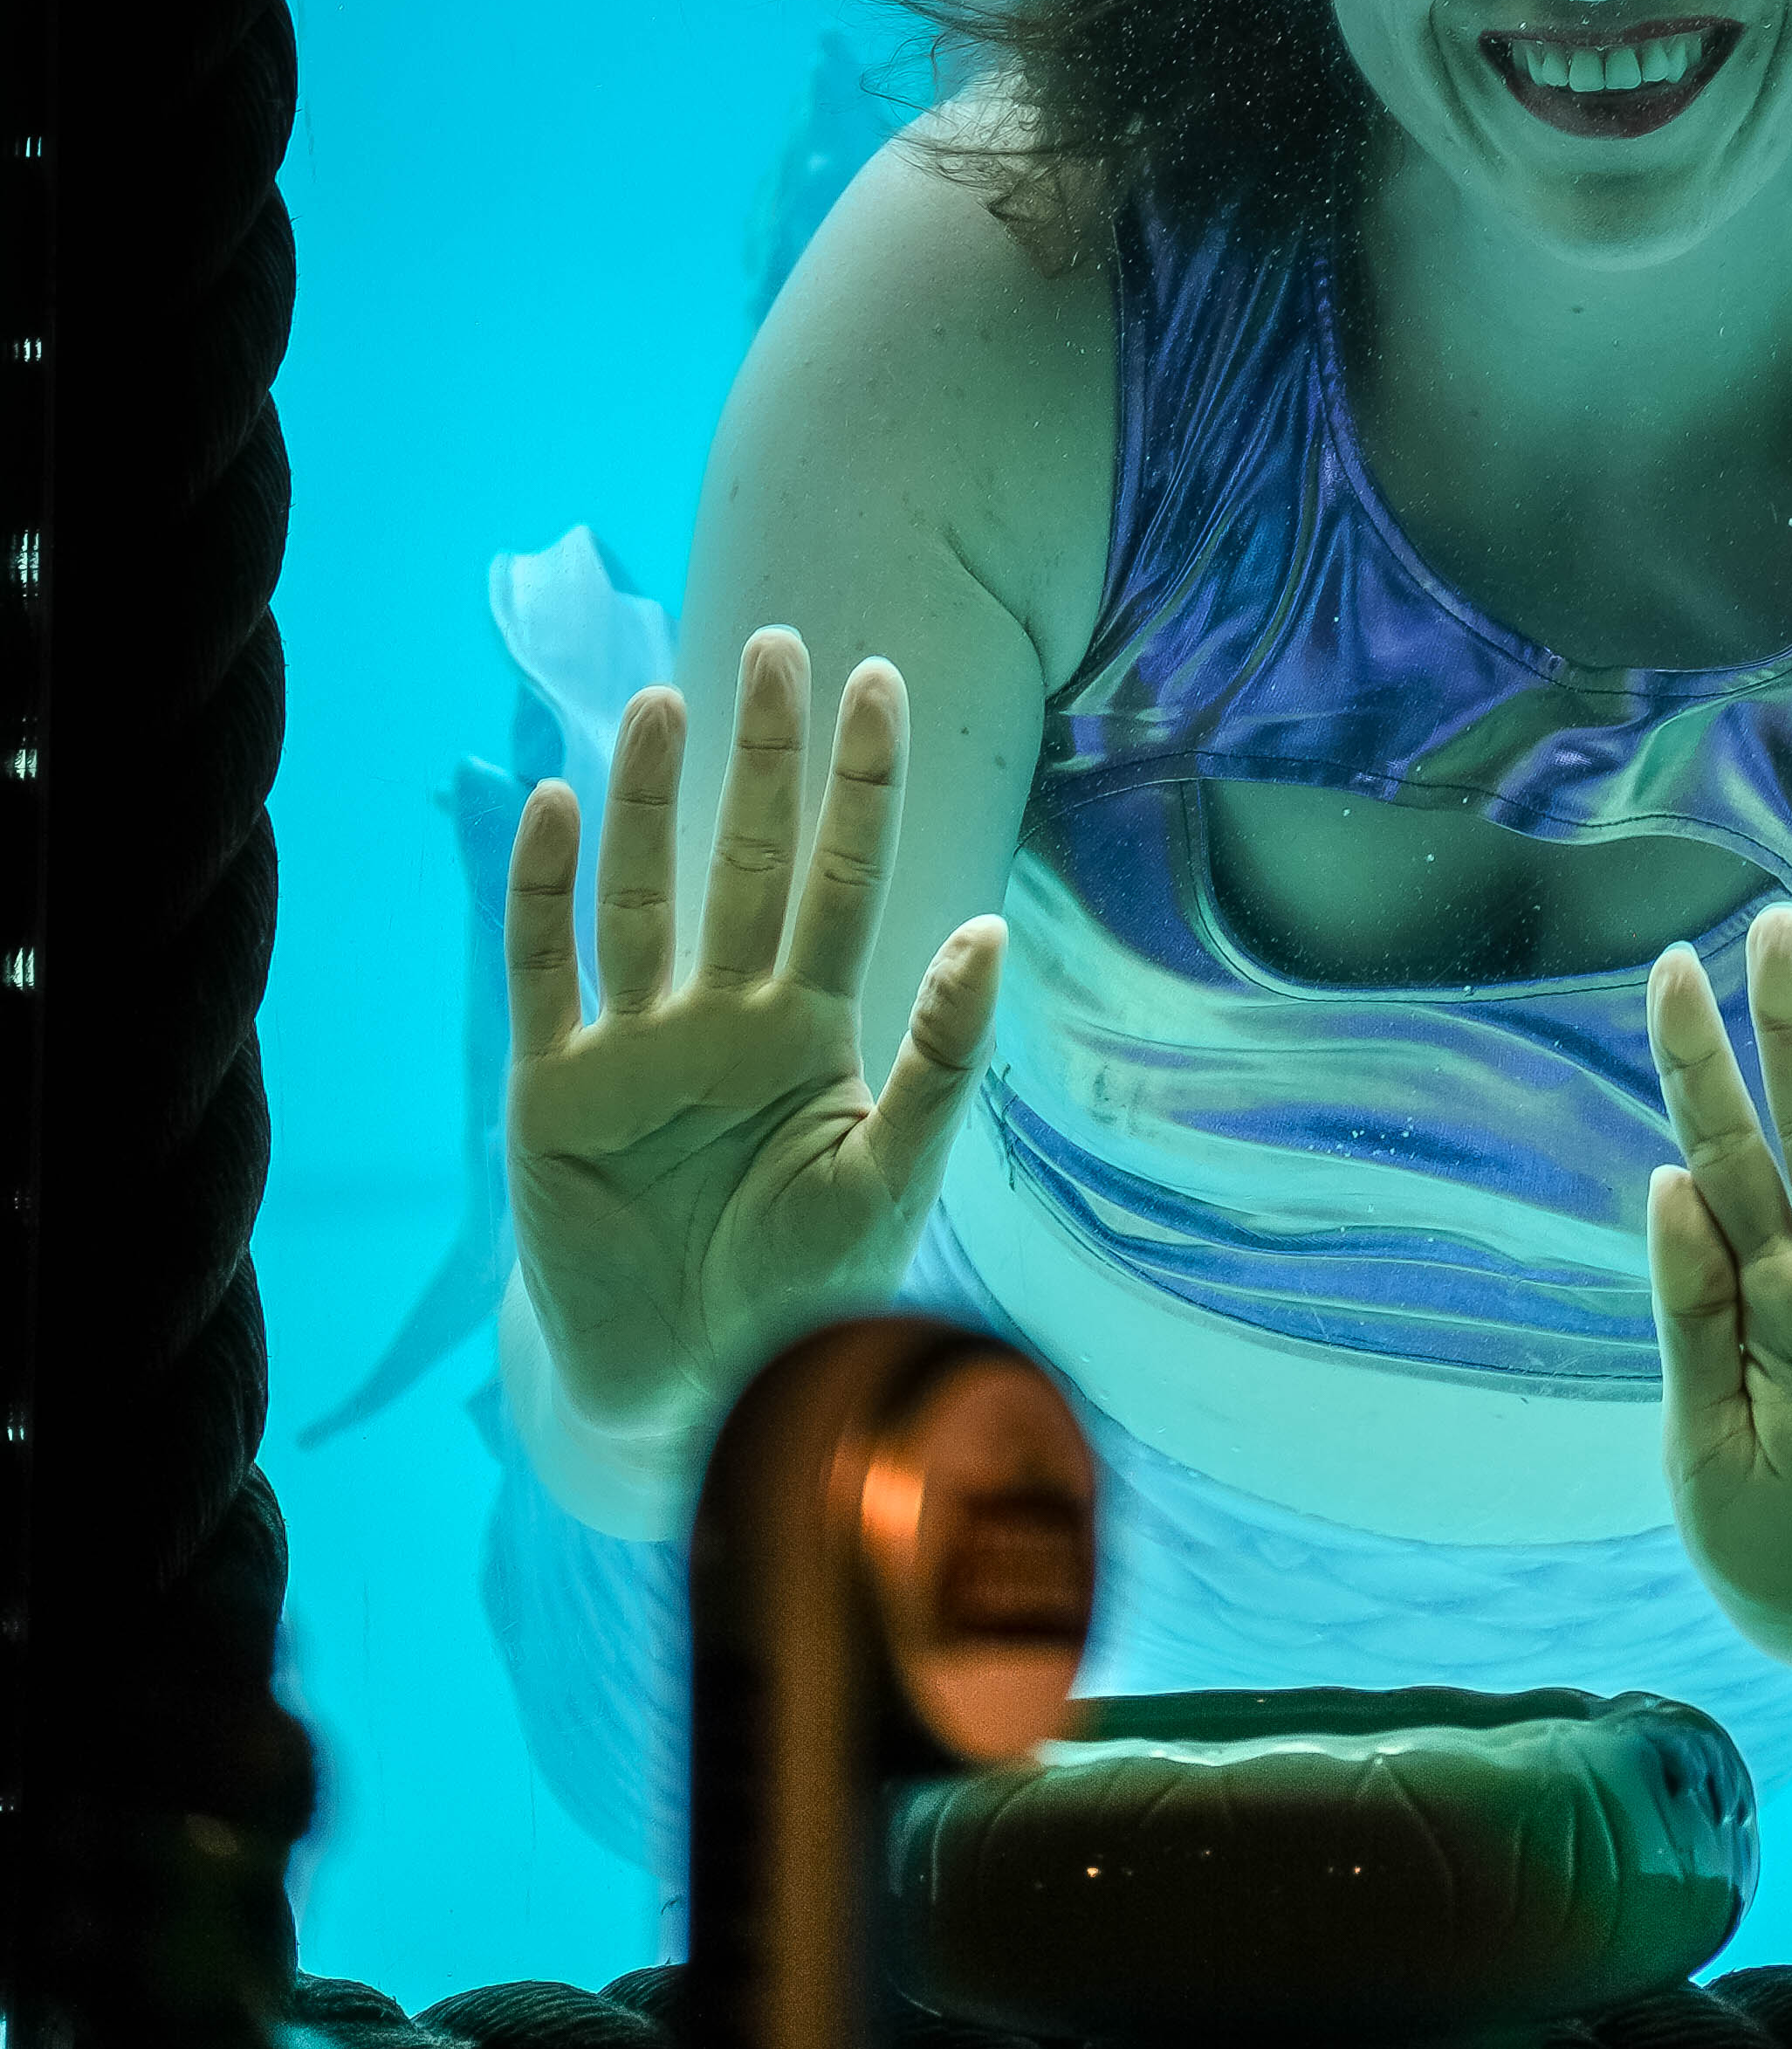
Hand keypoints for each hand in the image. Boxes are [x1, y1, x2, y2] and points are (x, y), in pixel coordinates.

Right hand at [504, 629, 1001, 1444]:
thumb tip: (990, 930)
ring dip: (652, 804)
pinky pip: (548, 976)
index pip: (844, 878)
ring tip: (667, 703)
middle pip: (746, 862)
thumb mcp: (889, 1177)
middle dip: (762, 760)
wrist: (699, 1401)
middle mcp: (724, 1017)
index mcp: (813, 1028)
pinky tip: (552, 806)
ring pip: (644, 898)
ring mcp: (636, 1049)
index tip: (878, 679)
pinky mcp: (556, 1097)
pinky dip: (544, 894)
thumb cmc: (807, 1293)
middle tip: (776, 647)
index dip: (860, 784)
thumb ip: (939, 1058)